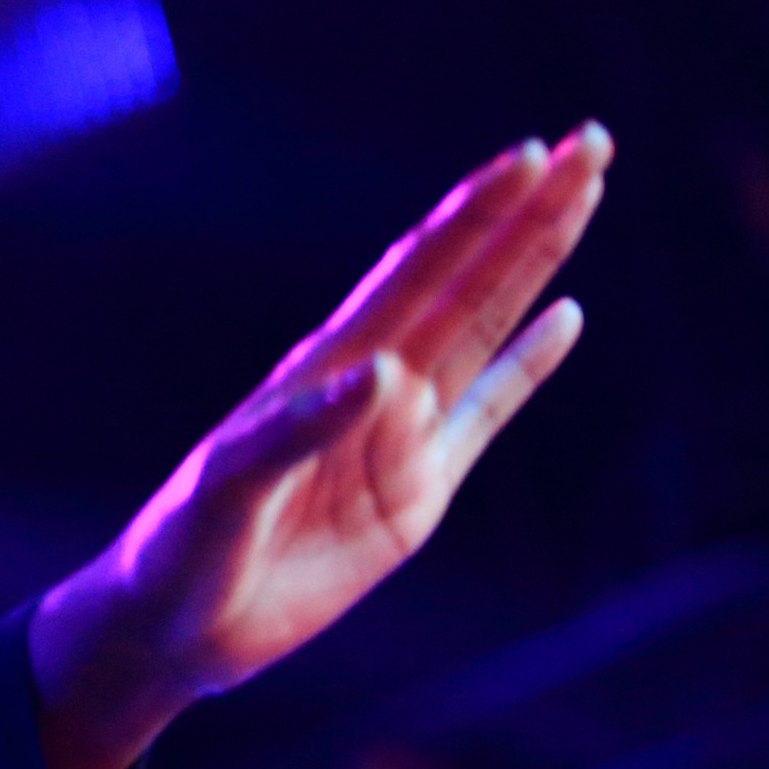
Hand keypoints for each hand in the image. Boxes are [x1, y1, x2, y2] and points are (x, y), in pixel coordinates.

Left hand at [29, 121, 610, 768]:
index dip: (473, 214)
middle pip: (467, 279)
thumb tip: (381, 375)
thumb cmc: (183, 548)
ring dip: (536, 265)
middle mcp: (369, 386)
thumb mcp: (229, 488)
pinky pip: (485, 414)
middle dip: (528, 213)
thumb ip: (298, 432)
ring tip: (585, 197)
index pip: (416, 271)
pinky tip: (565, 318)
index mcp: (322, 369)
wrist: (175, 626)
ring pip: (485, 329)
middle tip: (592, 141)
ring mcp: (398, 435)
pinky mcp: (415, 492)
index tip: (529, 155)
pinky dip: (526, 367)